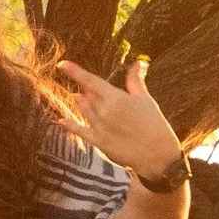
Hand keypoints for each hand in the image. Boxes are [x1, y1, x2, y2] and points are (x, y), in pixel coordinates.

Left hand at [55, 59, 185, 183]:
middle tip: (86, 86)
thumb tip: (137, 63)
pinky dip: (70, 125)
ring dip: (80, 102)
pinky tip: (61, 121)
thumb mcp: (145, 99)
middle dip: (86, 90)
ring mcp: (99, 127)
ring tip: (76, 96)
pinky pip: (80, 131)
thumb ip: (135, 81)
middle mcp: (103, 112)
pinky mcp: (99, 142)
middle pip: (88, 96)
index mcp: (115, 98)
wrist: (157, 154)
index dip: (75, 71)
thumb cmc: (154, 124)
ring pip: (84, 110)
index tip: (62, 64)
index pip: (91, 81)